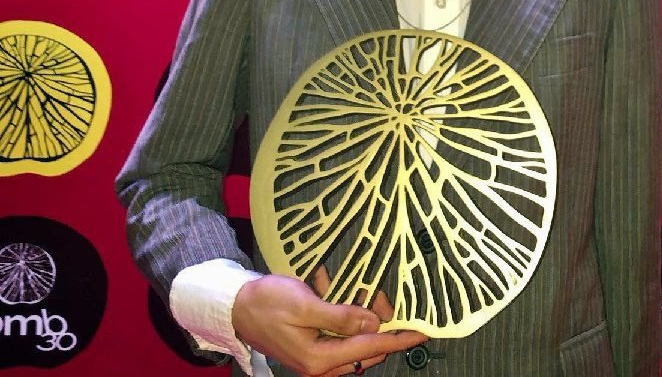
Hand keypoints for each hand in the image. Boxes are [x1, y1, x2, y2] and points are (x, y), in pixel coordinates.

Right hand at [231, 273, 426, 376]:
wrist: (235, 306)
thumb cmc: (268, 302)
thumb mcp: (305, 304)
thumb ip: (341, 316)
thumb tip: (374, 323)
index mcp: (320, 358)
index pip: (370, 347)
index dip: (398, 338)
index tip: (423, 332)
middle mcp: (321, 365)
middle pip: (366, 349)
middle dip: (385, 328)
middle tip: (395, 301)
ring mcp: (315, 358)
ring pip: (356, 345)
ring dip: (368, 324)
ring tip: (378, 299)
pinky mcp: (311, 347)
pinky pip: (341, 339)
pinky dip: (352, 322)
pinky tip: (351, 301)